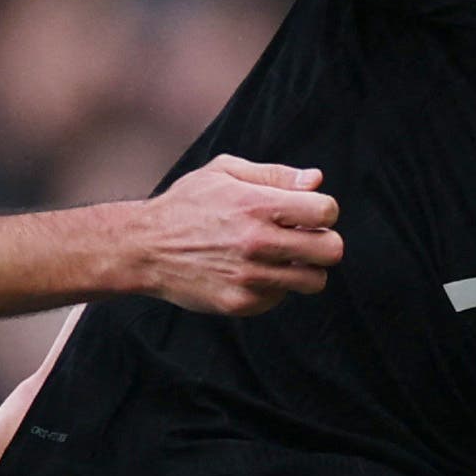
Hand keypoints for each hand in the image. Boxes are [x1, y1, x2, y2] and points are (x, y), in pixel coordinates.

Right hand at [110, 157, 340, 316]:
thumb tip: (315, 180)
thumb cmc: (186, 205)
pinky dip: (276, 286)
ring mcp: (250, 277)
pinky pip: (282, 297)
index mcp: (257, 205)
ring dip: (305, 268)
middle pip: (331, 250)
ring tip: (284, 258)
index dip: (321, 210)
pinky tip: (254, 272)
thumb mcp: (224, 173)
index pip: (326, 212)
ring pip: (314, 280)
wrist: (144, 248)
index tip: (305, 213)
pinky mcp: (241, 303)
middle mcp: (257, 242)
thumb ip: (274, 175)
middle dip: (323, 241)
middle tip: (303, 238)